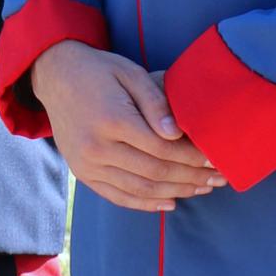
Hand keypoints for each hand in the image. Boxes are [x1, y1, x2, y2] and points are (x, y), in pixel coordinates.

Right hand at [29, 42, 223, 211]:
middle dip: (191, 177)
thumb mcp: (131, 74)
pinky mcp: (82, 173)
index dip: (192, 157)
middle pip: (154, 172)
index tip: (216, 158)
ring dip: (176, 192)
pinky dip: (146, 204)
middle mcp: (96, 147)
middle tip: (218, 178)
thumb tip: (178, 133)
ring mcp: (87, 164)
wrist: (56, 77)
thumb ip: (156, 102)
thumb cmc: (99, 72)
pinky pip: (118, 196)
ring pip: (140, 189)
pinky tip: (171, 202)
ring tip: (203, 188)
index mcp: (112, 119)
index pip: (162, 148)